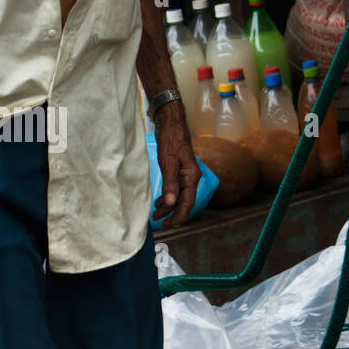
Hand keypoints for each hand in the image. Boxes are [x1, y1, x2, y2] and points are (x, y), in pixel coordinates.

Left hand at [151, 103, 200, 228]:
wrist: (171, 121)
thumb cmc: (171, 139)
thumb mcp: (168, 162)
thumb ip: (170, 183)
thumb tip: (171, 203)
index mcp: (192, 176)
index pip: (188, 202)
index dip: (180, 215)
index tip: (172, 226)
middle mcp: (191, 177)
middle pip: (183, 201)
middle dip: (173, 214)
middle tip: (162, 225)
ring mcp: (185, 173)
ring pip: (178, 196)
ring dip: (168, 207)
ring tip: (157, 215)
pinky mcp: (178, 170)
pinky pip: (175, 188)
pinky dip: (167, 197)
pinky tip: (159, 202)